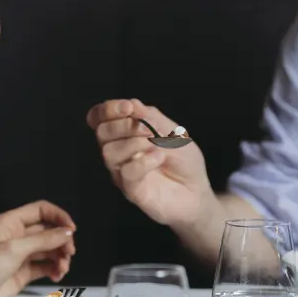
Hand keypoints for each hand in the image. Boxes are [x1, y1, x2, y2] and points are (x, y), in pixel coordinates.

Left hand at [0, 201, 75, 296]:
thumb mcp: (15, 249)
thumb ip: (43, 240)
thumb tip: (68, 232)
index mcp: (13, 222)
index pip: (41, 210)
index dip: (58, 216)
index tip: (71, 229)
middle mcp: (19, 235)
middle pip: (48, 230)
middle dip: (61, 240)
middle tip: (69, 253)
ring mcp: (23, 254)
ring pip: (49, 249)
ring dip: (60, 256)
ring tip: (63, 268)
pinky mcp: (26, 271)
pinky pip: (46, 265)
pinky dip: (54, 268)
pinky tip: (57, 275)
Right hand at [86, 99, 214, 227]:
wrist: (197, 192)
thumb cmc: (184, 161)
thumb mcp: (173, 132)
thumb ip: (151, 118)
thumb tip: (131, 104)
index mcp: (124, 133)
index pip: (100, 117)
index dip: (108, 109)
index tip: (128, 108)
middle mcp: (118, 152)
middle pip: (102, 132)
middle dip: (125, 125)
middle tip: (150, 130)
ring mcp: (122, 172)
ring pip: (109, 152)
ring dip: (134, 143)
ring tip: (158, 146)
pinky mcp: (132, 191)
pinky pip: (126, 172)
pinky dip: (144, 161)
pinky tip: (160, 158)